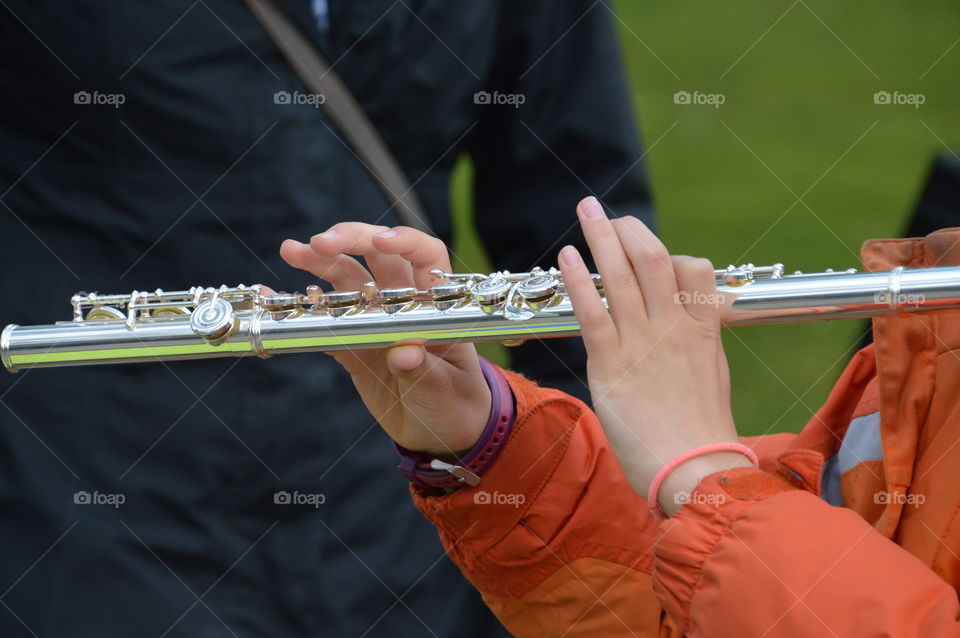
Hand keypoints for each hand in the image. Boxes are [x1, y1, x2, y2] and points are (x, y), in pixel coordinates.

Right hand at [279, 223, 489, 455]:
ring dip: (320, 262)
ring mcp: (375, 320)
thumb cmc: (455, 405)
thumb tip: (404, 352)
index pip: (426, 256)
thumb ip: (423, 370)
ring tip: (292, 252)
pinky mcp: (352, 343)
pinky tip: (271, 296)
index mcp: (437, 305)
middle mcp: (404, 303)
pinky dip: (299, 308)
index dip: (406, 241)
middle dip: (350, 241)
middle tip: (319, 242)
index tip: (382, 241)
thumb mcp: (443, 390)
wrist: (439, 432)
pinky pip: (323, 321)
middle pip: (378, 256)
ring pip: (347, 279)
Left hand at [558, 197, 751, 515]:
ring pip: (622, 276)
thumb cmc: (701, 434)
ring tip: (586, 211)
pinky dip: (580, 280)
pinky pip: (594, 311)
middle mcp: (674, 328)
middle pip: (653, 259)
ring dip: (601, 237)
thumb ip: (698, 345)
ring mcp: (643, 344)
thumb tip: (691, 328)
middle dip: (628, 229)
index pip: (695, 270)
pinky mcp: (613, 366)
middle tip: (607, 213)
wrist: (696, 471)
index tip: (648, 251)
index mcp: (702, 330)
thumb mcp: (712, 378)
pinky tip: (567, 257)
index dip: (671, 254)